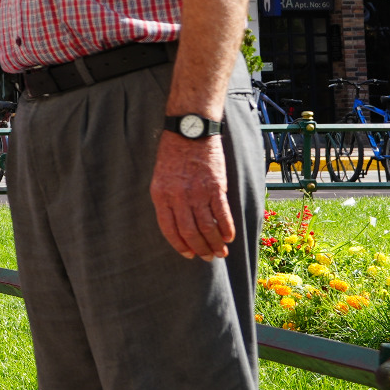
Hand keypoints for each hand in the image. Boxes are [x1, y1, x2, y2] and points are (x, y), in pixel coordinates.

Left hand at [151, 131, 234, 260]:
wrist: (189, 132)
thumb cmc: (173, 155)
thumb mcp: (160, 178)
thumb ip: (167, 201)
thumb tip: (179, 226)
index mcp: (160, 195)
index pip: (169, 229)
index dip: (179, 246)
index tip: (188, 255)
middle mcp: (178, 197)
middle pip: (189, 232)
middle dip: (200, 249)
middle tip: (208, 257)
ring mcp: (197, 193)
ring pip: (207, 227)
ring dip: (215, 243)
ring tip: (221, 252)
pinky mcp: (216, 187)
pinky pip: (222, 214)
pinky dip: (227, 228)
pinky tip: (229, 237)